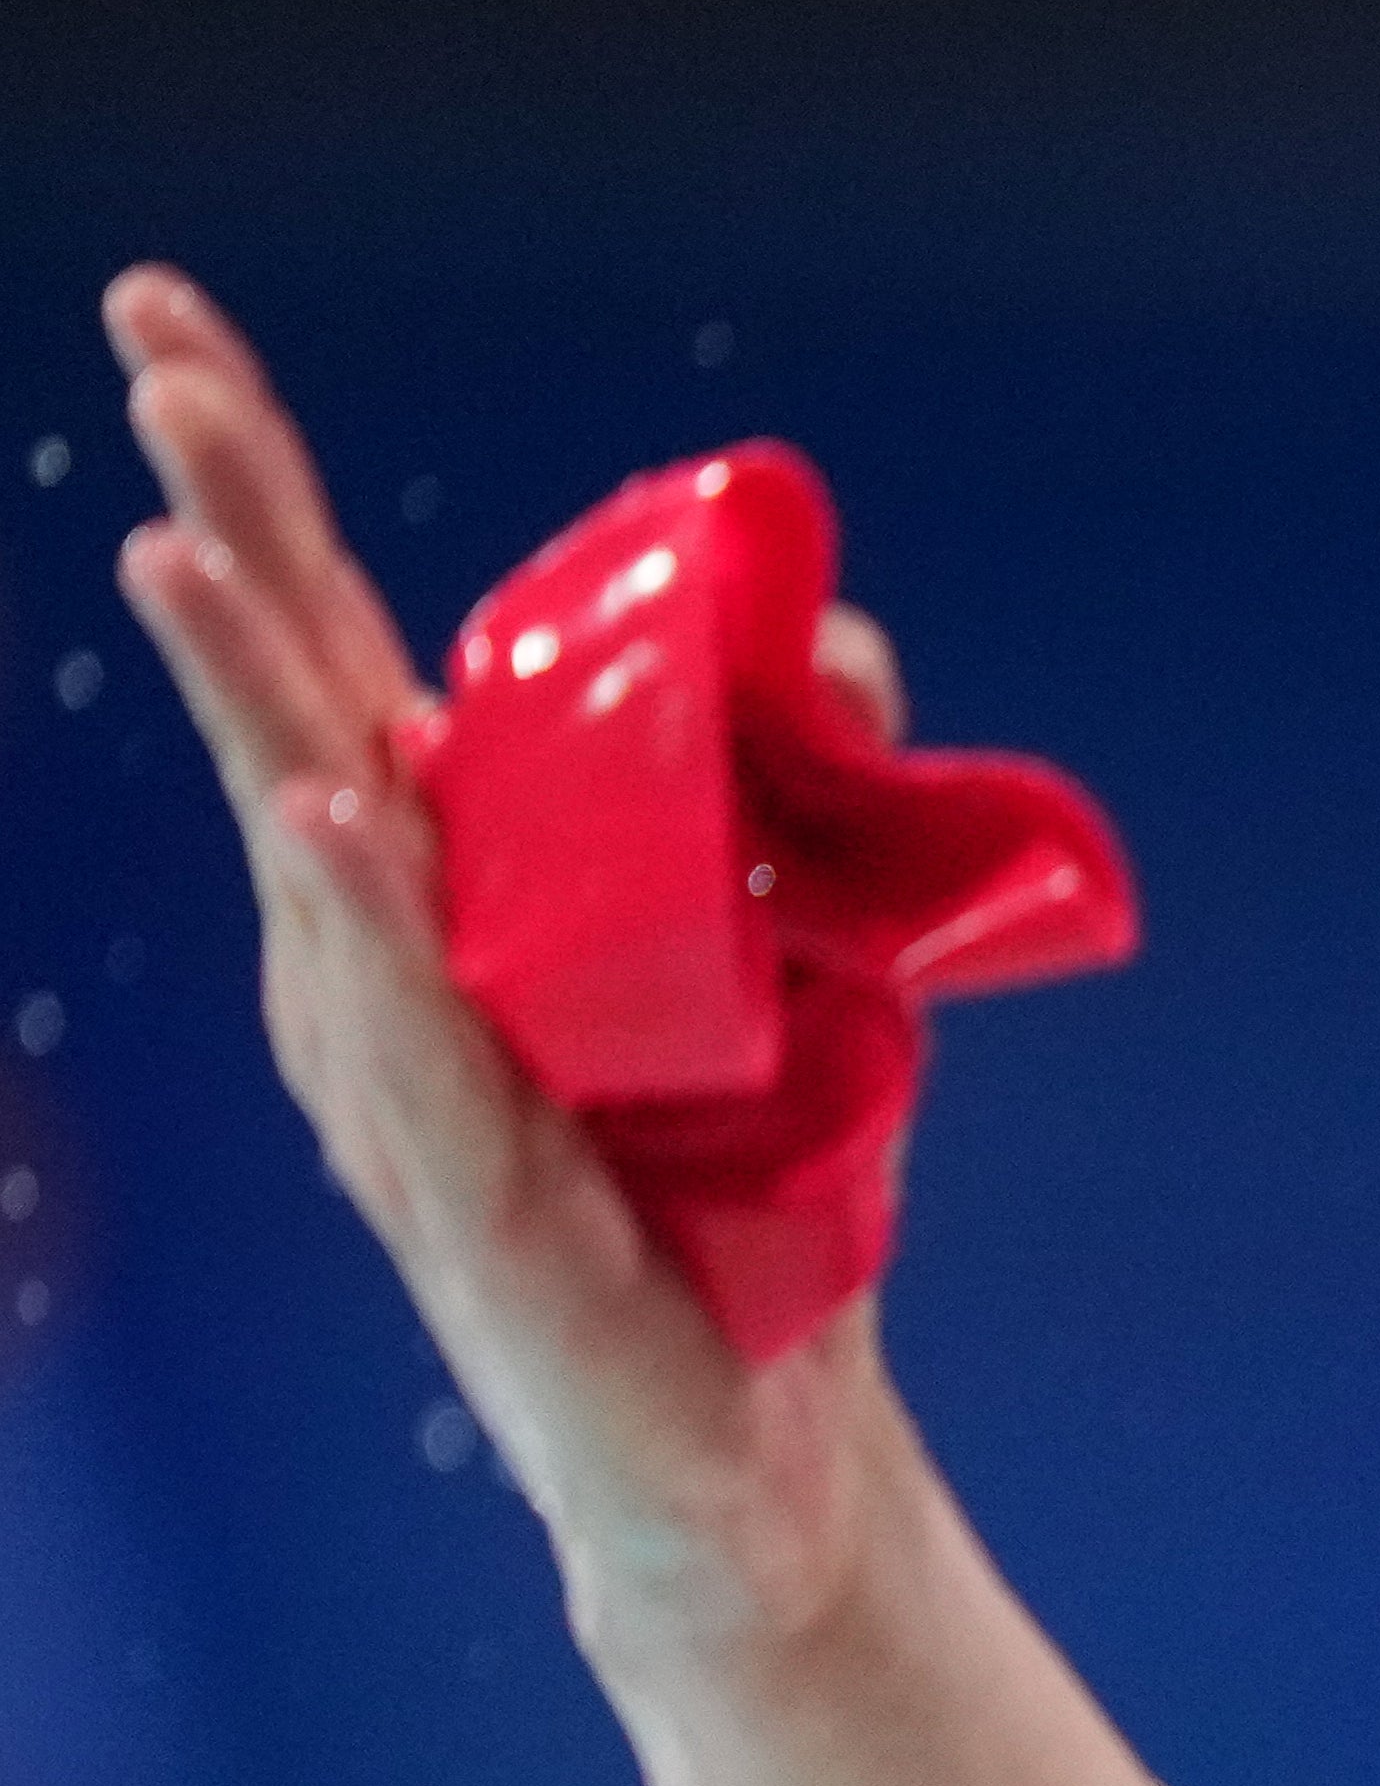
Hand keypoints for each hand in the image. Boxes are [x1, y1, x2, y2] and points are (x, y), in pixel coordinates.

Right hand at [106, 269, 913, 1649]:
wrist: (750, 1460)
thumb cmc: (737, 1195)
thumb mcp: (790, 959)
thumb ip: (790, 786)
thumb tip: (819, 635)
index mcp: (436, 892)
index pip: (328, 662)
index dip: (257, 499)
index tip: (169, 325)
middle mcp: (382, 970)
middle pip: (287, 715)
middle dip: (224, 532)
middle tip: (154, 357)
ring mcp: (409, 1084)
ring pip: (314, 858)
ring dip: (252, 700)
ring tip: (180, 556)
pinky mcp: (477, 1203)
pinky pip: (417, 1040)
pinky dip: (372, 925)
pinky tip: (328, 823)